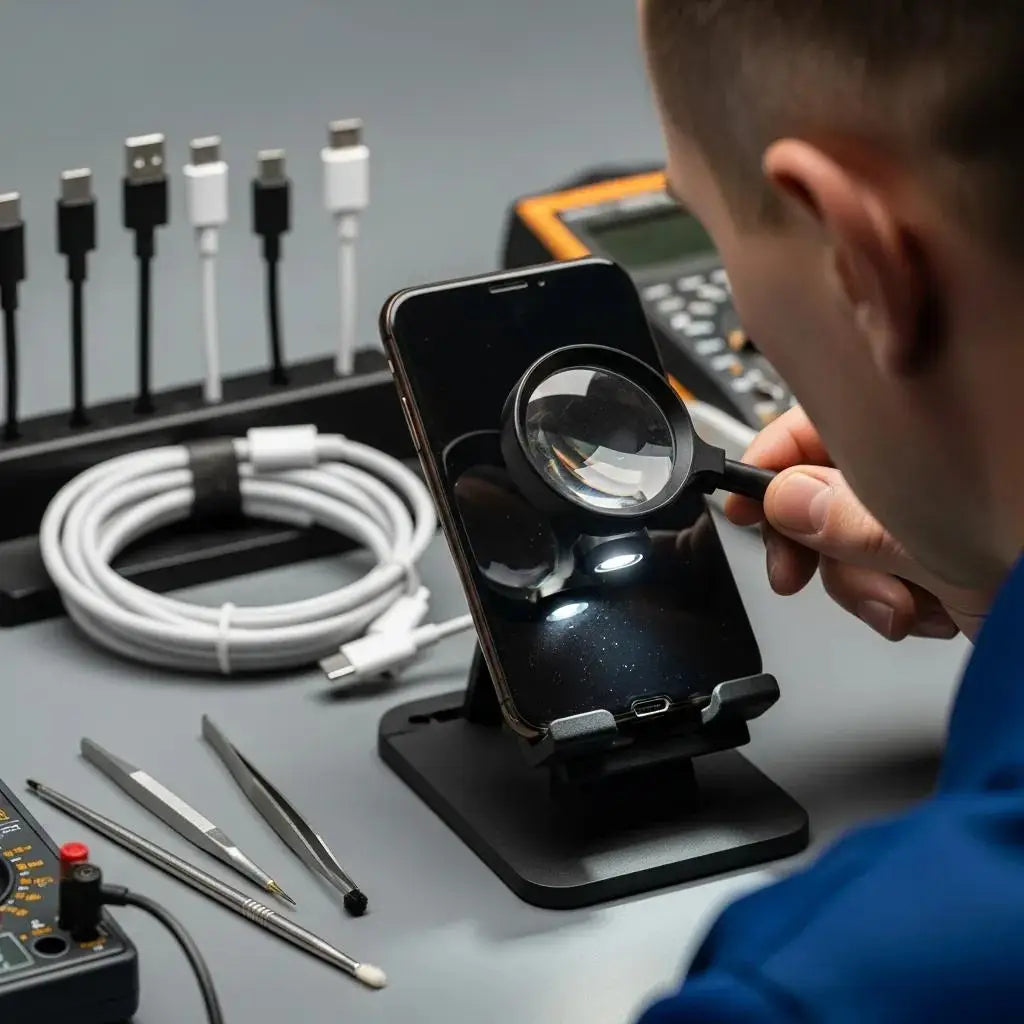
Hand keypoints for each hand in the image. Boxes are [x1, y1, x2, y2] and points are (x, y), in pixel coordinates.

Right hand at [724, 406, 990, 640]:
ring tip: (908, 604)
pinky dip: (900, 605)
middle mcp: (922, 469)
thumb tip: (781, 498)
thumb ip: (851, 517)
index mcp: (918, 435)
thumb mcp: (936, 536)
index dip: (770, 466)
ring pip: (849, 549)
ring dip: (866, 589)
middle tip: (796, 575)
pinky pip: (882, 581)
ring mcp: (932, 517)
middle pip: (822, 495)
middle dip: (818, 549)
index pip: (818, 428)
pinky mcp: (941, 561)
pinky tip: (938, 610)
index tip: (740, 506)